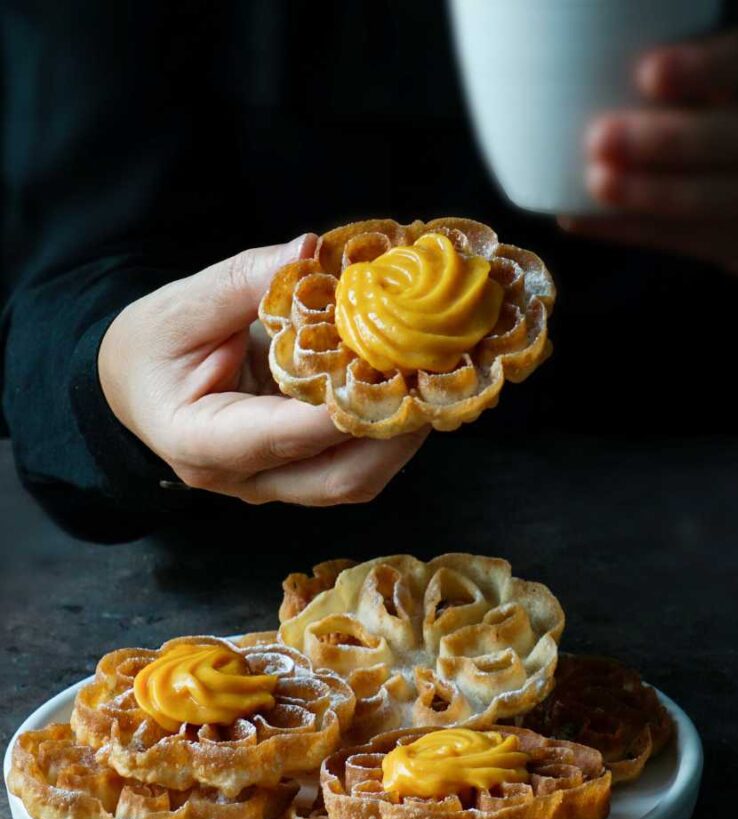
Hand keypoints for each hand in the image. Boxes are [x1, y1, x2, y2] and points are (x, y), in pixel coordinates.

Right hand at [99, 236, 427, 504]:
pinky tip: (414, 392)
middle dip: (395, 433)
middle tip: (439, 379)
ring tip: (440, 384)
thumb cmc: (148, 347)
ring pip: (353, 481)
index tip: (395, 371)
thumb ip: (244, 280)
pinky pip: (353, 465)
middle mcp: (242, 479)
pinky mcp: (297, 475)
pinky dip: (389, 433)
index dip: (343, 407)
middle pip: (335, 479)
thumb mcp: (179, 305)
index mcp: (199, 441)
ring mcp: (274, 485)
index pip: (282, 436)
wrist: (133, 384)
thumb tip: (311, 250)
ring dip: (403, 437)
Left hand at [560, 26, 737, 276]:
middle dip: (669, 141)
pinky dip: (631, 229)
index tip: (648, 72)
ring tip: (596, 181)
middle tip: (600, 138)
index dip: (709, 67)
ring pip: (722, 200)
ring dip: (649, 194)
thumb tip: (598, 81)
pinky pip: (690, 241)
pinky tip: (582, 218)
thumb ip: (698, 80)